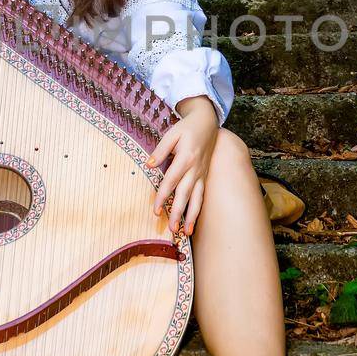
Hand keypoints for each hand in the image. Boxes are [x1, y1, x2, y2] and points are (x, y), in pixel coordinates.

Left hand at [145, 97, 218, 235]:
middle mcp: (196, 169)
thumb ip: (161, 150)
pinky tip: (194, 222)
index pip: (171, 181)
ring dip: (192, 217)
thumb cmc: (187, 127)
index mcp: (186, 158)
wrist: (208, 122)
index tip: (156, 211)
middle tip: (172, 230)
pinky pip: (202, 195)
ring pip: (197, 198)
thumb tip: (148, 164)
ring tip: (186, 233)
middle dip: (178, 213)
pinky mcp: (205, 176)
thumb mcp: (172, 134)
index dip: (163, 196)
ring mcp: (202, 173)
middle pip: (185, 194)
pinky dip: (198, 209)